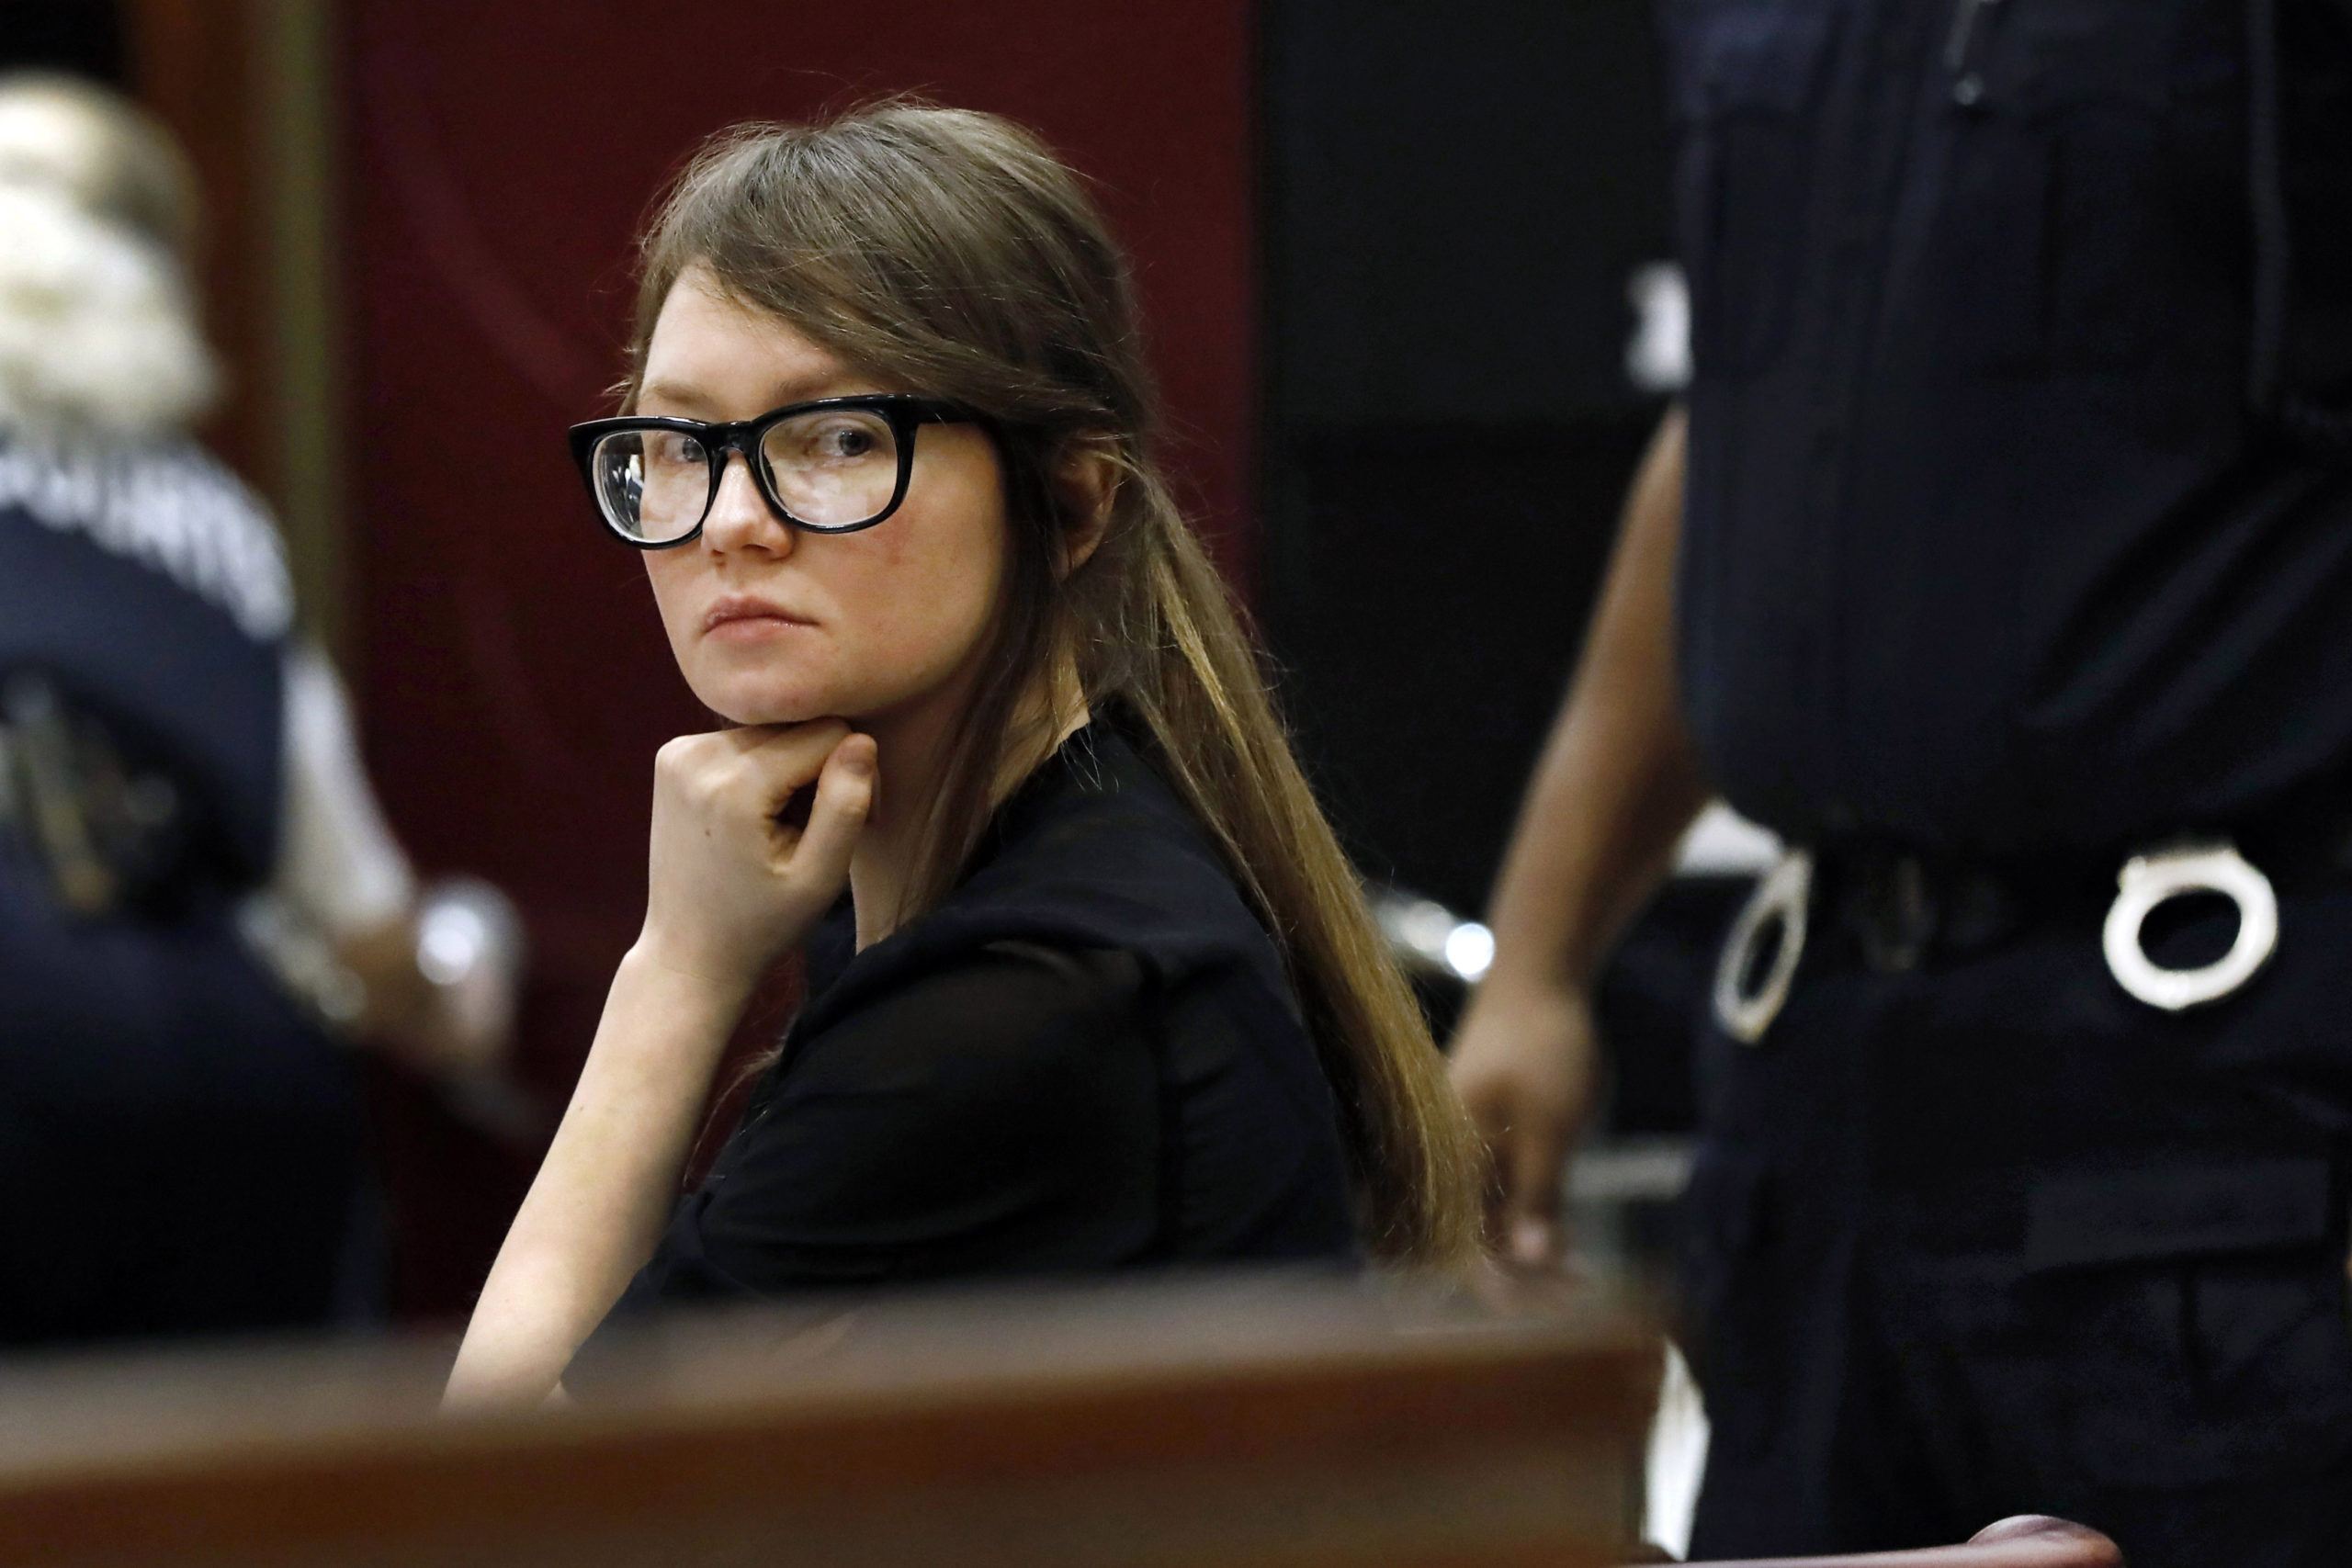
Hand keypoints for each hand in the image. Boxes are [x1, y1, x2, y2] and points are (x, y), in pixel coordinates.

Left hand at [637, 721, 875, 994]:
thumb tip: (862, 741)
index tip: (847, 824)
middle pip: (797, 727)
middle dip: (818, 769)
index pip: (828, 734)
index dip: (851, 775)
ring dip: (788, 769)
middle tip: (813, 830)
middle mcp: (696, 755)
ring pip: (772, 730)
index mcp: (733, 785)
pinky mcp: (672, 755)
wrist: (689, 951)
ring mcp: (678, 752)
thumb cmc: (761, 923)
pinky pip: (743, 739)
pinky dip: (759, 769)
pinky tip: (753, 815)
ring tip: (781, 827)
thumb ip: (845, 806)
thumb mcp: (819, 878)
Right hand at [1448, 980, 1598, 1270]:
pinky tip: (1568, 1241)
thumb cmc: (1545, 1043)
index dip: (1511, 1289)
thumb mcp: (1553, 1125)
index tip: (1566, 1300)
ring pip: (1488, 1224)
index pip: (1466, 1251)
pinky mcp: (1487, 1139)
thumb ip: (1539, 1195)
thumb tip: (1532, 1262)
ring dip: (1530, 1254)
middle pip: (1473, 1245)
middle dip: (1525, 1278)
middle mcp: (1448, 1160)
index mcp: (1451, 1158)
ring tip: (1583, 1276)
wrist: (1541, 973)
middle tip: (1584, 1292)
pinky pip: (1499, 1198)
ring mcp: (1467, 1150)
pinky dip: (1530, 1223)